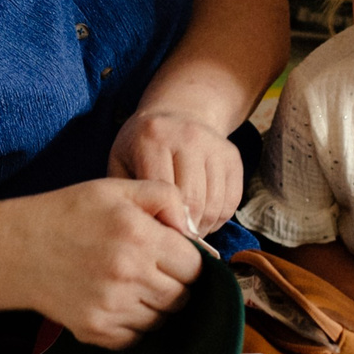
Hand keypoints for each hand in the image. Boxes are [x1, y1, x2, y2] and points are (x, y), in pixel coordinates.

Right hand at [9, 179, 203, 348]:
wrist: (16, 248)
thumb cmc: (69, 214)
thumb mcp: (116, 188)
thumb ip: (165, 197)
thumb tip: (194, 232)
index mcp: (139, 236)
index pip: (196, 266)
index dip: (188, 260)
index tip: (172, 254)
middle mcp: (128, 274)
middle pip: (182, 296)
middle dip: (175, 283)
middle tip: (151, 268)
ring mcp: (112, 306)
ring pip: (162, 319)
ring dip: (155, 305)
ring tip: (131, 283)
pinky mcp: (95, 330)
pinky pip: (136, 337)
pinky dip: (133, 324)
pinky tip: (115, 301)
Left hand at [109, 109, 241, 235]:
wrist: (178, 113)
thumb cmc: (142, 145)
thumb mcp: (121, 161)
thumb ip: (129, 194)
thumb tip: (145, 233)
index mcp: (154, 137)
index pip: (164, 193)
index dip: (163, 223)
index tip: (157, 238)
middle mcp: (188, 137)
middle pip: (192, 202)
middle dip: (184, 230)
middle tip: (173, 240)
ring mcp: (214, 145)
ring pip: (214, 205)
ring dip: (202, 227)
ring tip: (187, 230)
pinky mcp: (232, 156)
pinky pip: (231, 202)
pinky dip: (218, 219)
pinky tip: (202, 218)